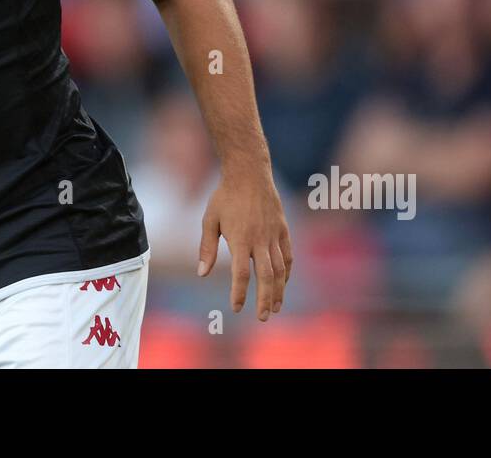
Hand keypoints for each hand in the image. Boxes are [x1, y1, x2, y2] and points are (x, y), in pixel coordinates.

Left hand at [198, 166, 291, 320]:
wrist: (249, 173)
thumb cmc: (225, 197)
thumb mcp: (209, 220)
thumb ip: (206, 248)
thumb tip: (201, 274)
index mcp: (240, 239)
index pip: (241, 274)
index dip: (239, 293)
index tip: (236, 307)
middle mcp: (260, 240)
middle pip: (265, 277)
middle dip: (265, 300)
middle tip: (263, 317)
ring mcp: (274, 235)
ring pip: (279, 269)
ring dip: (278, 291)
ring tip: (276, 308)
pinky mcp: (283, 229)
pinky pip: (288, 256)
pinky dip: (287, 272)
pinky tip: (283, 284)